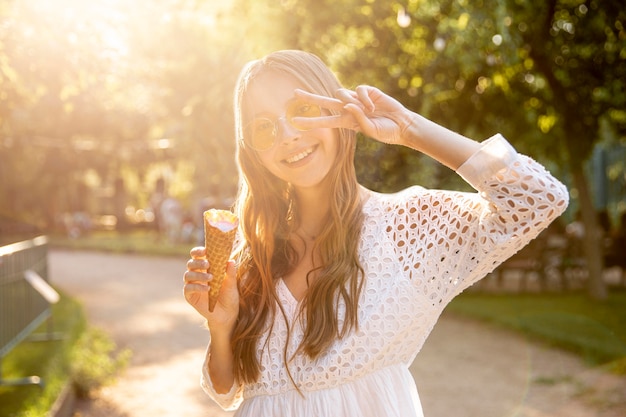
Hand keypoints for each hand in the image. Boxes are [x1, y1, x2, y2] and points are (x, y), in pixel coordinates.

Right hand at [183, 247, 238, 332]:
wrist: (227, 314)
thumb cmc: (229, 296)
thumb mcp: (232, 284)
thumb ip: (230, 273)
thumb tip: (230, 260)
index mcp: (206, 268)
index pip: (197, 256)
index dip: (198, 251)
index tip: (205, 250)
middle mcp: (197, 275)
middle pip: (191, 263)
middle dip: (198, 262)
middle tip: (208, 264)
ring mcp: (192, 285)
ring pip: (188, 275)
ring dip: (199, 274)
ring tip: (211, 278)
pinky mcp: (190, 296)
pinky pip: (188, 288)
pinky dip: (197, 287)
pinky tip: (207, 289)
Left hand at [293, 85, 412, 144]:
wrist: (402, 125)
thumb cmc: (386, 132)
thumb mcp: (371, 130)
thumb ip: (358, 119)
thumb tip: (347, 104)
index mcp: (347, 122)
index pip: (325, 120)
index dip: (311, 121)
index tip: (295, 122)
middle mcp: (349, 109)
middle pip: (325, 101)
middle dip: (310, 98)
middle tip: (294, 93)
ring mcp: (357, 99)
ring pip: (342, 94)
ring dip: (350, 102)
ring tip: (369, 111)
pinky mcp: (367, 91)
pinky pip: (359, 90)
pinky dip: (364, 98)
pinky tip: (373, 107)